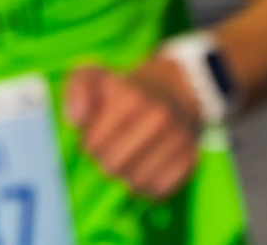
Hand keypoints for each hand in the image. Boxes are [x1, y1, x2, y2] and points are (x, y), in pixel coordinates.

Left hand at [65, 61, 204, 201]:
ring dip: (127, 174)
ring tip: (129, 155)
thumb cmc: (125, 90)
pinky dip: (148, 184)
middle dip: (106, 159)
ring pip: (135, 182)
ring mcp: (179, 139)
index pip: (93, 145)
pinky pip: (158, 190)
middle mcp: (160, 119)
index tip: (97, 131)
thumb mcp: (96, 76)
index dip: (90, 141)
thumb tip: (76, 118)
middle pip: (113, 167)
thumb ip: (78, 89)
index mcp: (133, 99)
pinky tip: (147, 165)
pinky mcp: (190, 159)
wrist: (176, 89)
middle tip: (113, 145)